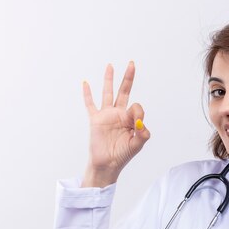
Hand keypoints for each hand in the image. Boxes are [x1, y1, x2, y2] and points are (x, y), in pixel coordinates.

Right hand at [81, 61, 150, 186]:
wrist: (107, 164)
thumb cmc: (122, 155)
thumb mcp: (137, 145)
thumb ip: (142, 133)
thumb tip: (140, 121)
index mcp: (130, 119)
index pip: (136, 106)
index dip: (137, 112)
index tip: (136, 124)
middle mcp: (119, 114)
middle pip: (124, 92)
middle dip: (128, 78)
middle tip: (132, 64)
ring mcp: (106, 115)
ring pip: (108, 93)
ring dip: (109, 79)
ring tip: (110, 66)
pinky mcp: (95, 119)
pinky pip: (90, 104)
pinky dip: (87, 94)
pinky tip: (86, 83)